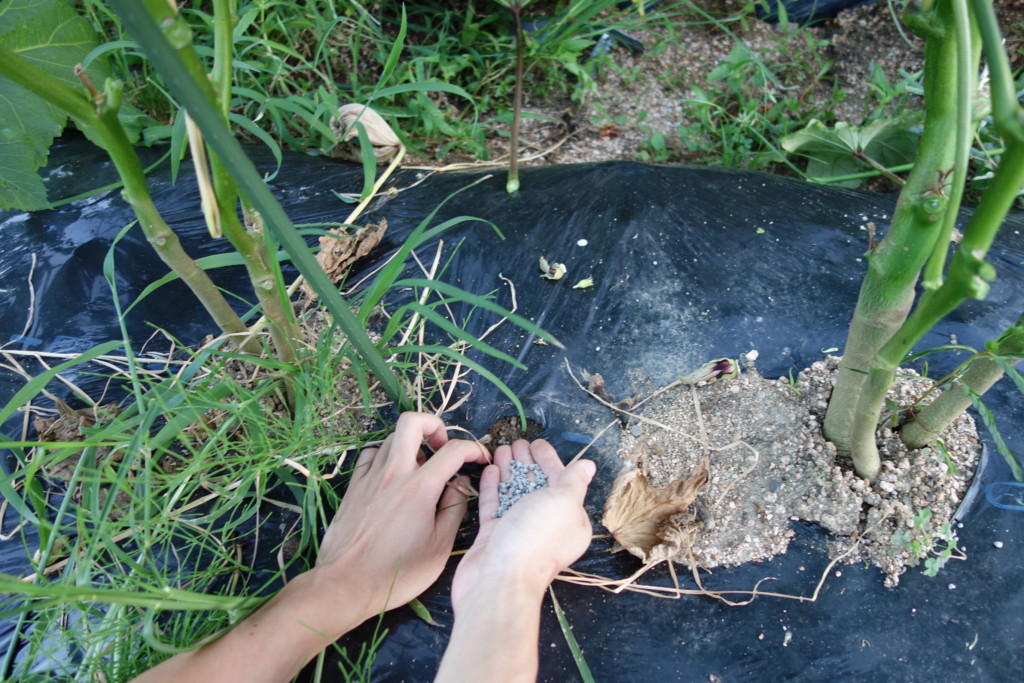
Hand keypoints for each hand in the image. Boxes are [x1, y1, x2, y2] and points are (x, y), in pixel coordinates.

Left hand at [314, 412, 488, 621]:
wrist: (346, 584)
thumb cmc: (398, 572)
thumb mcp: (439, 547)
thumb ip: (454, 508)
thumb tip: (461, 483)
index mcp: (420, 488)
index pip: (454, 450)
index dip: (474, 448)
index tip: (481, 458)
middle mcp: (393, 474)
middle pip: (412, 421)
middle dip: (435, 425)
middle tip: (443, 448)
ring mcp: (370, 478)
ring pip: (391, 437)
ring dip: (411, 444)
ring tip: (421, 467)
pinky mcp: (353, 487)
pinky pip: (371, 456)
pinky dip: (386, 457)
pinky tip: (392, 476)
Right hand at [451, 439, 594, 609]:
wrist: (499, 579)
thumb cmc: (536, 538)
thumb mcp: (563, 502)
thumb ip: (574, 481)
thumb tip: (589, 465)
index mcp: (570, 520)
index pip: (561, 482)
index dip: (549, 460)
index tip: (536, 443)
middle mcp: (546, 525)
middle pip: (536, 486)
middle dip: (527, 463)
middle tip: (516, 441)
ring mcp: (518, 530)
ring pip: (514, 493)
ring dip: (509, 470)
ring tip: (501, 449)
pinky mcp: (494, 535)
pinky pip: (495, 505)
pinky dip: (493, 486)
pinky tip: (491, 469)